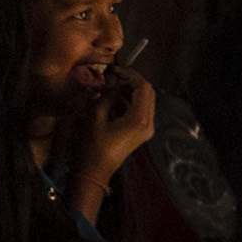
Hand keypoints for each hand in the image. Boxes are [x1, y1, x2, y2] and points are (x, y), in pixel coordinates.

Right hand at [70, 64, 159, 208]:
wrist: (95, 171)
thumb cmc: (93, 146)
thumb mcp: (96, 116)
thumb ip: (107, 96)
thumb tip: (112, 82)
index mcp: (140, 119)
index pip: (143, 87)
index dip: (130, 75)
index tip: (116, 70)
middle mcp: (148, 124)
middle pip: (147, 93)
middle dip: (131, 81)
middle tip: (114, 76)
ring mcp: (146, 129)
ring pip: (144, 101)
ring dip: (130, 91)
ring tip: (111, 86)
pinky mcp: (141, 132)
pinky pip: (140, 110)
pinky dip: (129, 101)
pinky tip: (113, 99)